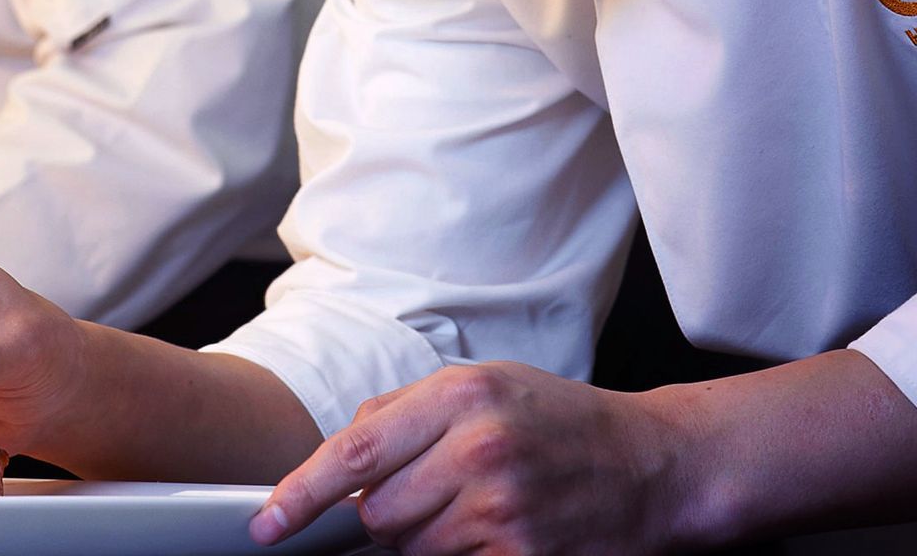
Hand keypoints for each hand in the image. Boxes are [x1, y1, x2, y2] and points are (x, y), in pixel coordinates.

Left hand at [256, 362, 683, 553]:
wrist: (657, 465)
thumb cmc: (561, 421)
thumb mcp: (482, 384)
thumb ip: (402, 412)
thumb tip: (338, 457)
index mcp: (458, 398)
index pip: (352, 455)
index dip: (299, 496)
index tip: (267, 524)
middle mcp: (478, 452)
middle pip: (378, 513)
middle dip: (385, 515)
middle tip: (430, 494)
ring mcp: (504, 511)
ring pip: (413, 551)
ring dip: (425, 541)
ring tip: (474, 509)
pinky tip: (494, 534)